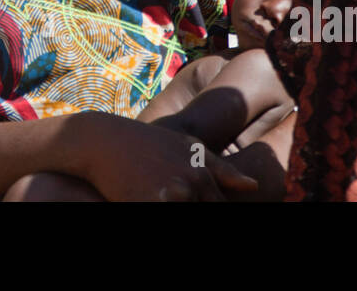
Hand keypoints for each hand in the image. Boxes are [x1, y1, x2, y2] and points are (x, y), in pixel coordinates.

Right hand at [76, 113, 258, 201]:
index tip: (190, 199)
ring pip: (185, 212)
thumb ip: (221, 169)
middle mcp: (190, 186)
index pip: (221, 208)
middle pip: (206, 210)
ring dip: (175, 207)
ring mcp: (169, 197)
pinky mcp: (147, 205)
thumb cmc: (147, 143)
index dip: (213, 208)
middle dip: (191, 207)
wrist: (103, 142)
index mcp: (203, 175)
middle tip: (170, 192)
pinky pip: (161, 213)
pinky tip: (148, 197)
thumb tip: (254, 186)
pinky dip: (155, 207)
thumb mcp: (187, 147)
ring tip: (157, 192)